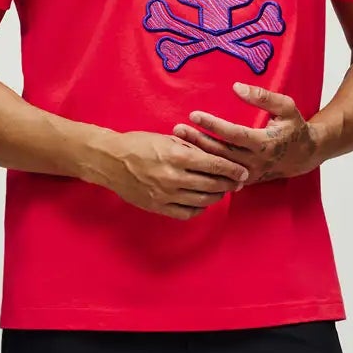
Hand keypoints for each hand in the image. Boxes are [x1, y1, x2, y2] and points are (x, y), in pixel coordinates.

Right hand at [96, 130, 249, 219]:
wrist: (109, 161)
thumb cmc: (138, 144)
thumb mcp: (167, 139)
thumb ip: (191, 149)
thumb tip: (215, 157)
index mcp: (177, 156)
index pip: (215, 165)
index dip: (232, 170)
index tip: (243, 172)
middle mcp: (174, 178)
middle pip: (212, 184)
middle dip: (229, 184)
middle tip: (237, 183)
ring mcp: (166, 195)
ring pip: (203, 200)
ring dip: (217, 196)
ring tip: (221, 191)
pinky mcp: (158, 207)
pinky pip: (187, 213)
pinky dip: (199, 208)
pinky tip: (202, 202)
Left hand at [172, 82, 319, 185]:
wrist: (303, 156)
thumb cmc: (294, 127)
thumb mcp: (286, 107)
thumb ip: (263, 96)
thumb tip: (236, 87)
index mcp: (264, 143)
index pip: (233, 135)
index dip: (213, 125)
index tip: (194, 114)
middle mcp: (255, 161)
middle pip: (221, 152)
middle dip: (198, 140)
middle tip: (178, 129)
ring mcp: (249, 174)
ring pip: (219, 166)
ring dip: (198, 153)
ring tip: (178, 141)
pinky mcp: (244, 180)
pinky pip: (221, 174)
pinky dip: (205, 165)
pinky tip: (189, 155)